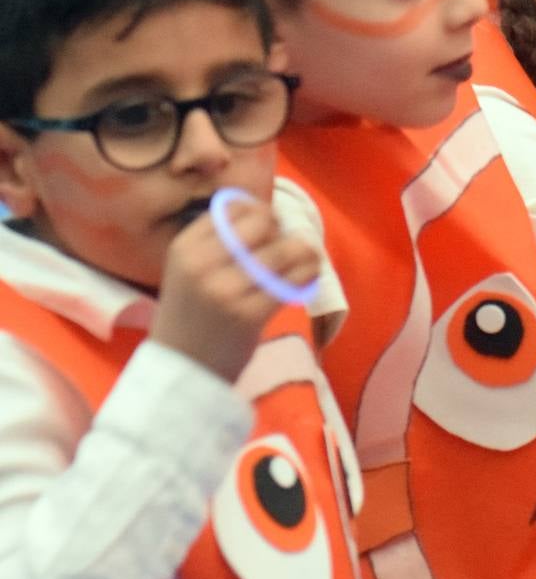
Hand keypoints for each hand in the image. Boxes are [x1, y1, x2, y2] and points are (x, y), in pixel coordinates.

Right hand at [150, 197, 319, 382]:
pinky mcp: (250, 314)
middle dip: (282, 231)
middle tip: (284, 248)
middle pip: (263, 223)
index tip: (266, 231)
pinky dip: (309, 274)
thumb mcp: (190, 269)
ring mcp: (226, 289)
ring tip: (304, 261)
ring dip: (304, 252)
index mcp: (185, 247)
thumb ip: (221, 239)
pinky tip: (305, 279)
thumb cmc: (193, 314)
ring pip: (285, 249)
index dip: (260, 214)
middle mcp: (202, 263)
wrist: (182, 370)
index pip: (235, 208)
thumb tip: (268, 210)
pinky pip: (296, 279)